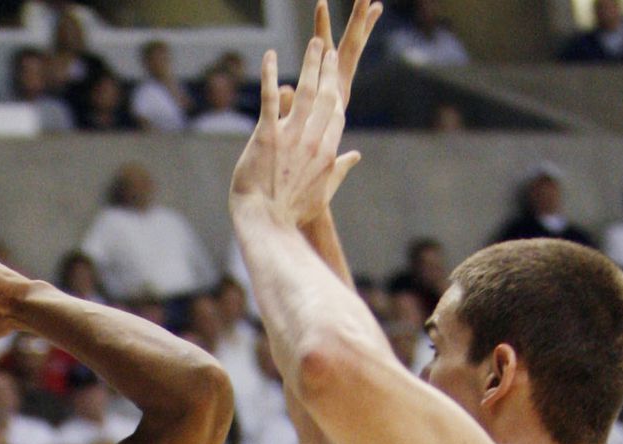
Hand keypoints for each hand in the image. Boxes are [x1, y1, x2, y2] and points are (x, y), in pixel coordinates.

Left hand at [229, 0, 380, 229]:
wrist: (267, 222)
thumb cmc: (292, 212)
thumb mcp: (323, 193)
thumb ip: (339, 170)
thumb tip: (355, 157)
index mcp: (327, 152)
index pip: (335, 112)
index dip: (335, 89)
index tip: (336, 72)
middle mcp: (313, 140)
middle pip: (324, 96)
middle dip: (326, 69)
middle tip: (327, 47)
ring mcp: (291, 136)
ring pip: (304, 91)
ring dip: (309, 63)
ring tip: (313, 42)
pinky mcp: (267, 136)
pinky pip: (270, 99)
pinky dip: (270, 74)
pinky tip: (270, 55)